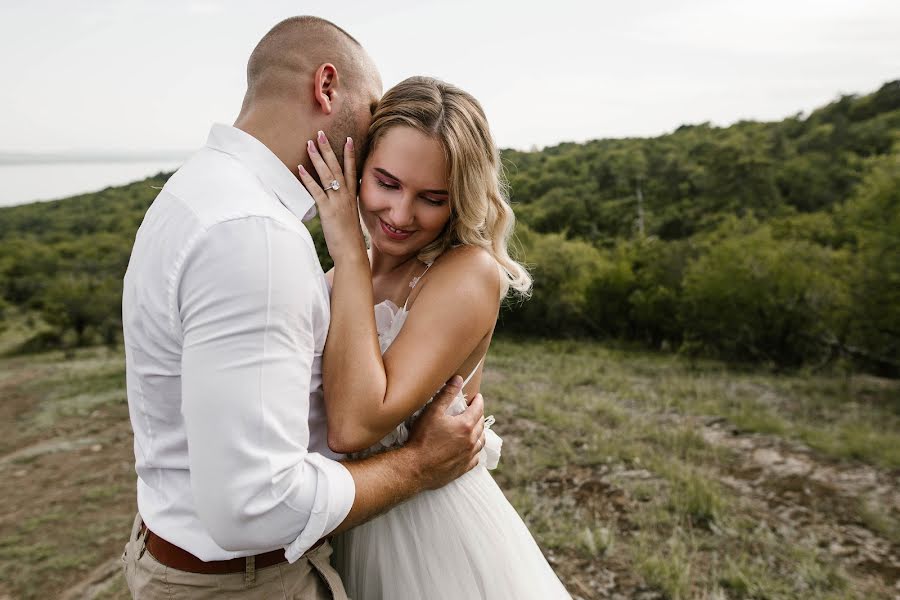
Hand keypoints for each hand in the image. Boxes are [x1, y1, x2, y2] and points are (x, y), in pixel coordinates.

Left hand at [298, 131, 366, 264]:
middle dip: (329, 149)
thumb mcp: (348, 218)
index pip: (351, 170)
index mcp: (351, 196)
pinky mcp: (328, 210)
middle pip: (336, 167)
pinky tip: (300, 168)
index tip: (349, 139)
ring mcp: (337, 201)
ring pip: (327, 174)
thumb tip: (337, 202)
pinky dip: (308, 179)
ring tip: (309, 143)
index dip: (350, 154)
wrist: (351, 251)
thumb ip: (343, 207)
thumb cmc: (349, 238)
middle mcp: (345, 196)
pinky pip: (316, 191)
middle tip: (321, 133)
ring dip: (317, 158)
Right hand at [406, 376, 485, 490]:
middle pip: (481, 424)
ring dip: (480, 432)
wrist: (415, 468)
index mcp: (466, 425)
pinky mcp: (464, 468)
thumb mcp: (433, 411)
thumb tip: (459, 379)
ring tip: (475, 427)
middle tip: (475, 410)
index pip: (478, 409)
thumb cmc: (422, 438)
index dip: (478, 401)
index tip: (478, 397)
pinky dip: (476, 449)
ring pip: (481, 441)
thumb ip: (447, 394)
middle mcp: (471, 440)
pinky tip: (472, 448)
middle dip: (478, 414)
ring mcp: (468, 455)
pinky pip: (476, 457)